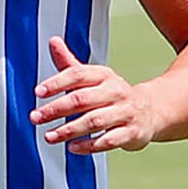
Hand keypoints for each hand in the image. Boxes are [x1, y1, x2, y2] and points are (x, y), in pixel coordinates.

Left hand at [31, 39, 161, 153]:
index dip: (56, 82)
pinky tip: (72, 147)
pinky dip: (89, 145)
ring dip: (69, 129)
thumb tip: (53, 41)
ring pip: (94, 120)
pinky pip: (109, 140)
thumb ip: (70, 64)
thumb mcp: (93, 77)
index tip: (38, 92)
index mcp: (104, 75)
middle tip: (35, 117)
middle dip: (56, 109)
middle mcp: (115, 91)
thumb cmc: (113, 94)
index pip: (78, 74)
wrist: (151, 110)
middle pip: (82, 99)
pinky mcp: (131, 132)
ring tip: (49, 136)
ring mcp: (125, 112)